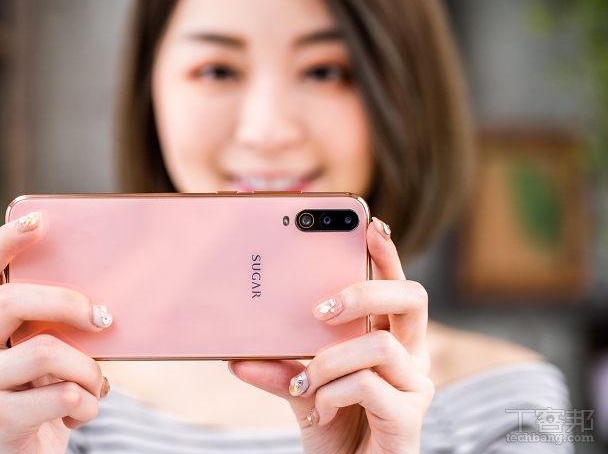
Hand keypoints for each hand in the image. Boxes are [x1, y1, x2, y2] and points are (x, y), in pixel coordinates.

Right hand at [0, 213, 111, 453]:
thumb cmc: (49, 395)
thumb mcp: (52, 354)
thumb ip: (61, 326)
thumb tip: (107, 303)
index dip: (4, 242)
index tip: (38, 221)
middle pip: (11, 302)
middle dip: (67, 303)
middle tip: (104, 318)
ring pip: (45, 352)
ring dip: (87, 369)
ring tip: (96, 385)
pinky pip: (61, 397)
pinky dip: (87, 404)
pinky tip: (83, 412)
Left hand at [230, 218, 432, 453]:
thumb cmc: (335, 426)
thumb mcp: (301, 390)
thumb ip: (278, 368)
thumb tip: (236, 355)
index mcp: (388, 338)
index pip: (394, 285)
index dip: (387, 254)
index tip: (369, 225)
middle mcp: (410, 356)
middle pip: (410, 298)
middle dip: (365, 290)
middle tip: (321, 307)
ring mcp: (414, 386)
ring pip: (380, 346)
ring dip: (330, 361)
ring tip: (304, 381)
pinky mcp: (409, 416)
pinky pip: (368, 385)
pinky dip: (332, 393)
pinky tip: (317, 408)